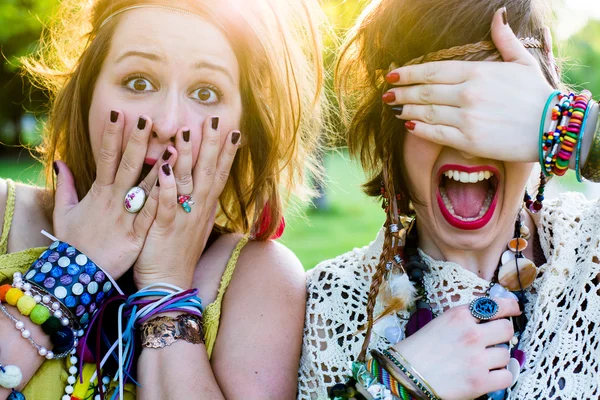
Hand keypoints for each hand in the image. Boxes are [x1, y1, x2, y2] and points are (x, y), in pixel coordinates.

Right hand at [53, 111, 172, 279]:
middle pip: (127, 166)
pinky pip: (153, 214)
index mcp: (98, 192)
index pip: (106, 157)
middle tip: (147, 118)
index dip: (112, 135)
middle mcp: (114, 201)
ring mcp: (127, 217)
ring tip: (175, 146)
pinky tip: (176, 185)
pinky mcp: (138, 234)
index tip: (119, 113)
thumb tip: (60, 163)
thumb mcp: (64, 213)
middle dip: (137, 141)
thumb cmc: (75, 244)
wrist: (79, 277)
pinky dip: (164, 199)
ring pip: (146, 187)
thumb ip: (65, 186)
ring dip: (161, 166)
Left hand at [133, 117, 240, 289]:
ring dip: (189, 156)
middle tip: (216, 119)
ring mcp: (182, 219)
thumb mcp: (190, 226)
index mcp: (203, 209)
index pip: (219, 175)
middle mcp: (196, 210)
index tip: (233, 131)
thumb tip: (197, 186)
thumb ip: (192, 203)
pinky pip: (166, 205)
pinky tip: (165, 168)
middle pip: (208, 172)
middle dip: (212, 145)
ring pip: (188, 182)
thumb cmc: (175, 255)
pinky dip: (166, 187)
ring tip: (189, 131)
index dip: (226, 153)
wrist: (168, 286)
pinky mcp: (163, 229)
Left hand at [384, 7, 555, 161]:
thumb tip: (498, 14)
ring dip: (406, 110)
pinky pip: (435, 133)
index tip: (393, 75)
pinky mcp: (469, 140)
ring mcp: (467, 118)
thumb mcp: (522, 62)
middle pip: (425, 91)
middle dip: (401, 92)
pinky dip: (419, 129)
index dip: (409, 73)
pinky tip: (409, 126)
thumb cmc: (536, 95)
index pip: (433, 71)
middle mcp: (468, 94)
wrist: (552, 128)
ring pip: (426, 112)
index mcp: (477, 72)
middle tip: (387, 95)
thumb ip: (504, 39)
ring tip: (395, 110)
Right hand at [392, 298, 520, 399]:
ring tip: (482, 362)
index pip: (496, 305)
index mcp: (459, 315)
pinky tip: (488, 376)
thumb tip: (491, 318)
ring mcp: (477, 358)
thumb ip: (465, 319)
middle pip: (507, 329)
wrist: (405, 375)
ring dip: (497, 358)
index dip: (510, 307)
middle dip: (503, 335)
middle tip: (494, 341)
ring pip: (506, 354)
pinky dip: (500, 377)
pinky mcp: (480, 382)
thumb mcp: (441, 323)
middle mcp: (471, 334)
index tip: (515, 309)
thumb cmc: (419, 349)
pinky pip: (506, 376)